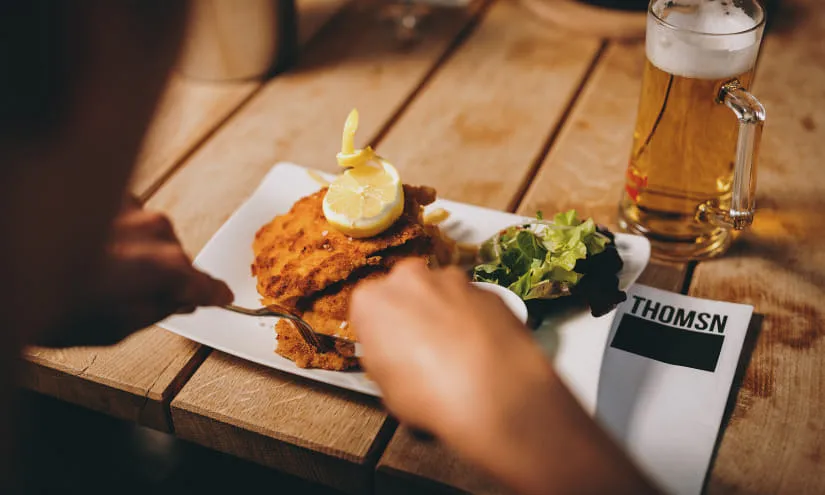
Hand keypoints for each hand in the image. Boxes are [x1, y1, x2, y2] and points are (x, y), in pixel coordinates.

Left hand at [36, 198, 232, 346]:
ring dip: (133, 250)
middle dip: (159, 275)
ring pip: (148, 234)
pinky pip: (124, 214)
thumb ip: (155, 312)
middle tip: (128, 295)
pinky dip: (113, 229)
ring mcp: (131, 207)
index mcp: (167, 268)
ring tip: (95, 269)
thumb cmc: (52, 298)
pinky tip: (87, 244)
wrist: (12, 254)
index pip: (204, 285)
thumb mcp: (112, 328)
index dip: (213, 293)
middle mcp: (156, 231)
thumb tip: (175, 301)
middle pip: (174, 258)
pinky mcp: (106, 192)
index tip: (220, 296)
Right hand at [350, 260, 656, 494]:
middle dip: (411, 321)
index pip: (364, 306)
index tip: (389, 351)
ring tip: (458, 363)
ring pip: (440, 296)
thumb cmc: (444, 402)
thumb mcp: (393, 390)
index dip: (379, 335)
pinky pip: (472, 302)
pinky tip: (482, 357)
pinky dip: (473, 322)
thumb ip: (387, 361)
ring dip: (444, 319)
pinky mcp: (492, 291)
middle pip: (403, 295)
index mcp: (376, 300)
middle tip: (423, 359)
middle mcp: (415, 278)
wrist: (507, 402)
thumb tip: (398, 358)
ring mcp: (457, 280)